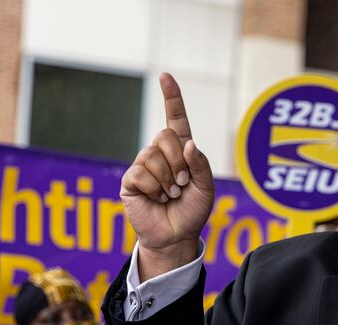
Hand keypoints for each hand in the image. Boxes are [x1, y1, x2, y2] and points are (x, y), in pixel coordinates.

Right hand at [120, 73, 214, 279]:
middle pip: (165, 136)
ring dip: (168, 180)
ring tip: (171, 194)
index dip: (171, 98)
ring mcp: (143, 165)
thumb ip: (201, 164)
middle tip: (183, 184)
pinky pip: (141, 173)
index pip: (175, 119)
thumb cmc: (193, 211)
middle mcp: (160, 154)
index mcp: (181, 151)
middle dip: (179, 163)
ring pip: (152, 156)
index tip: (165, 77)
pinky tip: (157, 199)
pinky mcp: (130, 180)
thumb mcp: (206, 188)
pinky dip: (154, 189)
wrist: (177, 235)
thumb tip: (188, 143)